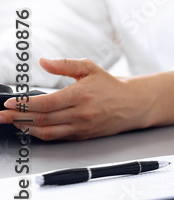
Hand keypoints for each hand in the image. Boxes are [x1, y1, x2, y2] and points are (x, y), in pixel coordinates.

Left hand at [0, 58, 173, 139]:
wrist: (134, 104)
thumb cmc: (112, 86)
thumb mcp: (90, 68)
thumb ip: (65, 64)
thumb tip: (44, 62)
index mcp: (81, 95)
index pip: (46, 103)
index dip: (25, 104)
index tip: (11, 103)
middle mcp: (80, 114)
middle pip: (41, 119)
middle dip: (18, 118)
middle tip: (3, 115)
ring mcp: (81, 127)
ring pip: (46, 132)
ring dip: (26, 128)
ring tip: (13, 122)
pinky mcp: (82, 136)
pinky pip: (56, 137)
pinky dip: (40, 134)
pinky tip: (31, 128)